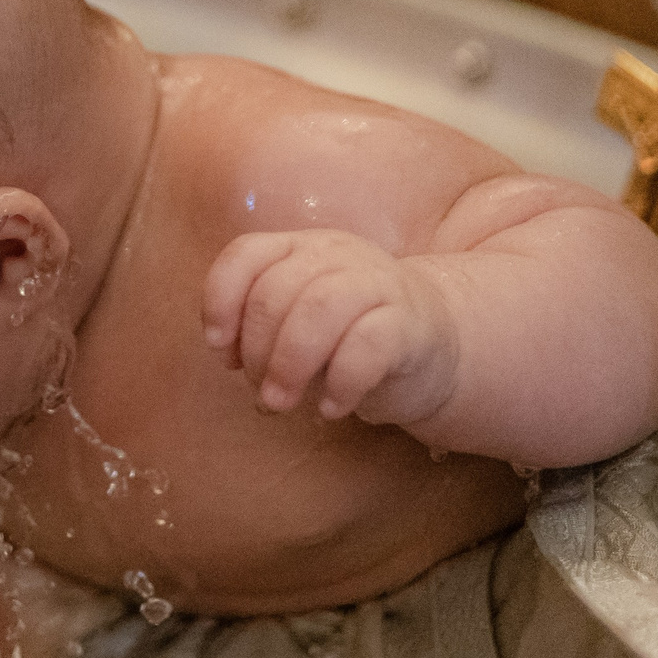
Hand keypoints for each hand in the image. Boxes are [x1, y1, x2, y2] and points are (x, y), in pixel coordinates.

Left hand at [200, 231, 457, 427]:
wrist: (436, 345)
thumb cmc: (350, 336)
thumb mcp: (298, 324)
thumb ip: (260, 328)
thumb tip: (226, 356)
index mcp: (301, 248)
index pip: (246, 255)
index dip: (221, 304)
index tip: (222, 354)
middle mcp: (337, 255)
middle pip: (275, 291)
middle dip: (257, 352)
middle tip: (263, 393)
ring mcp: (377, 284)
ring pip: (318, 309)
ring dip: (289, 365)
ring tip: (283, 404)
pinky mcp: (410, 323)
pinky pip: (368, 346)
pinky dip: (340, 383)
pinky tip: (332, 409)